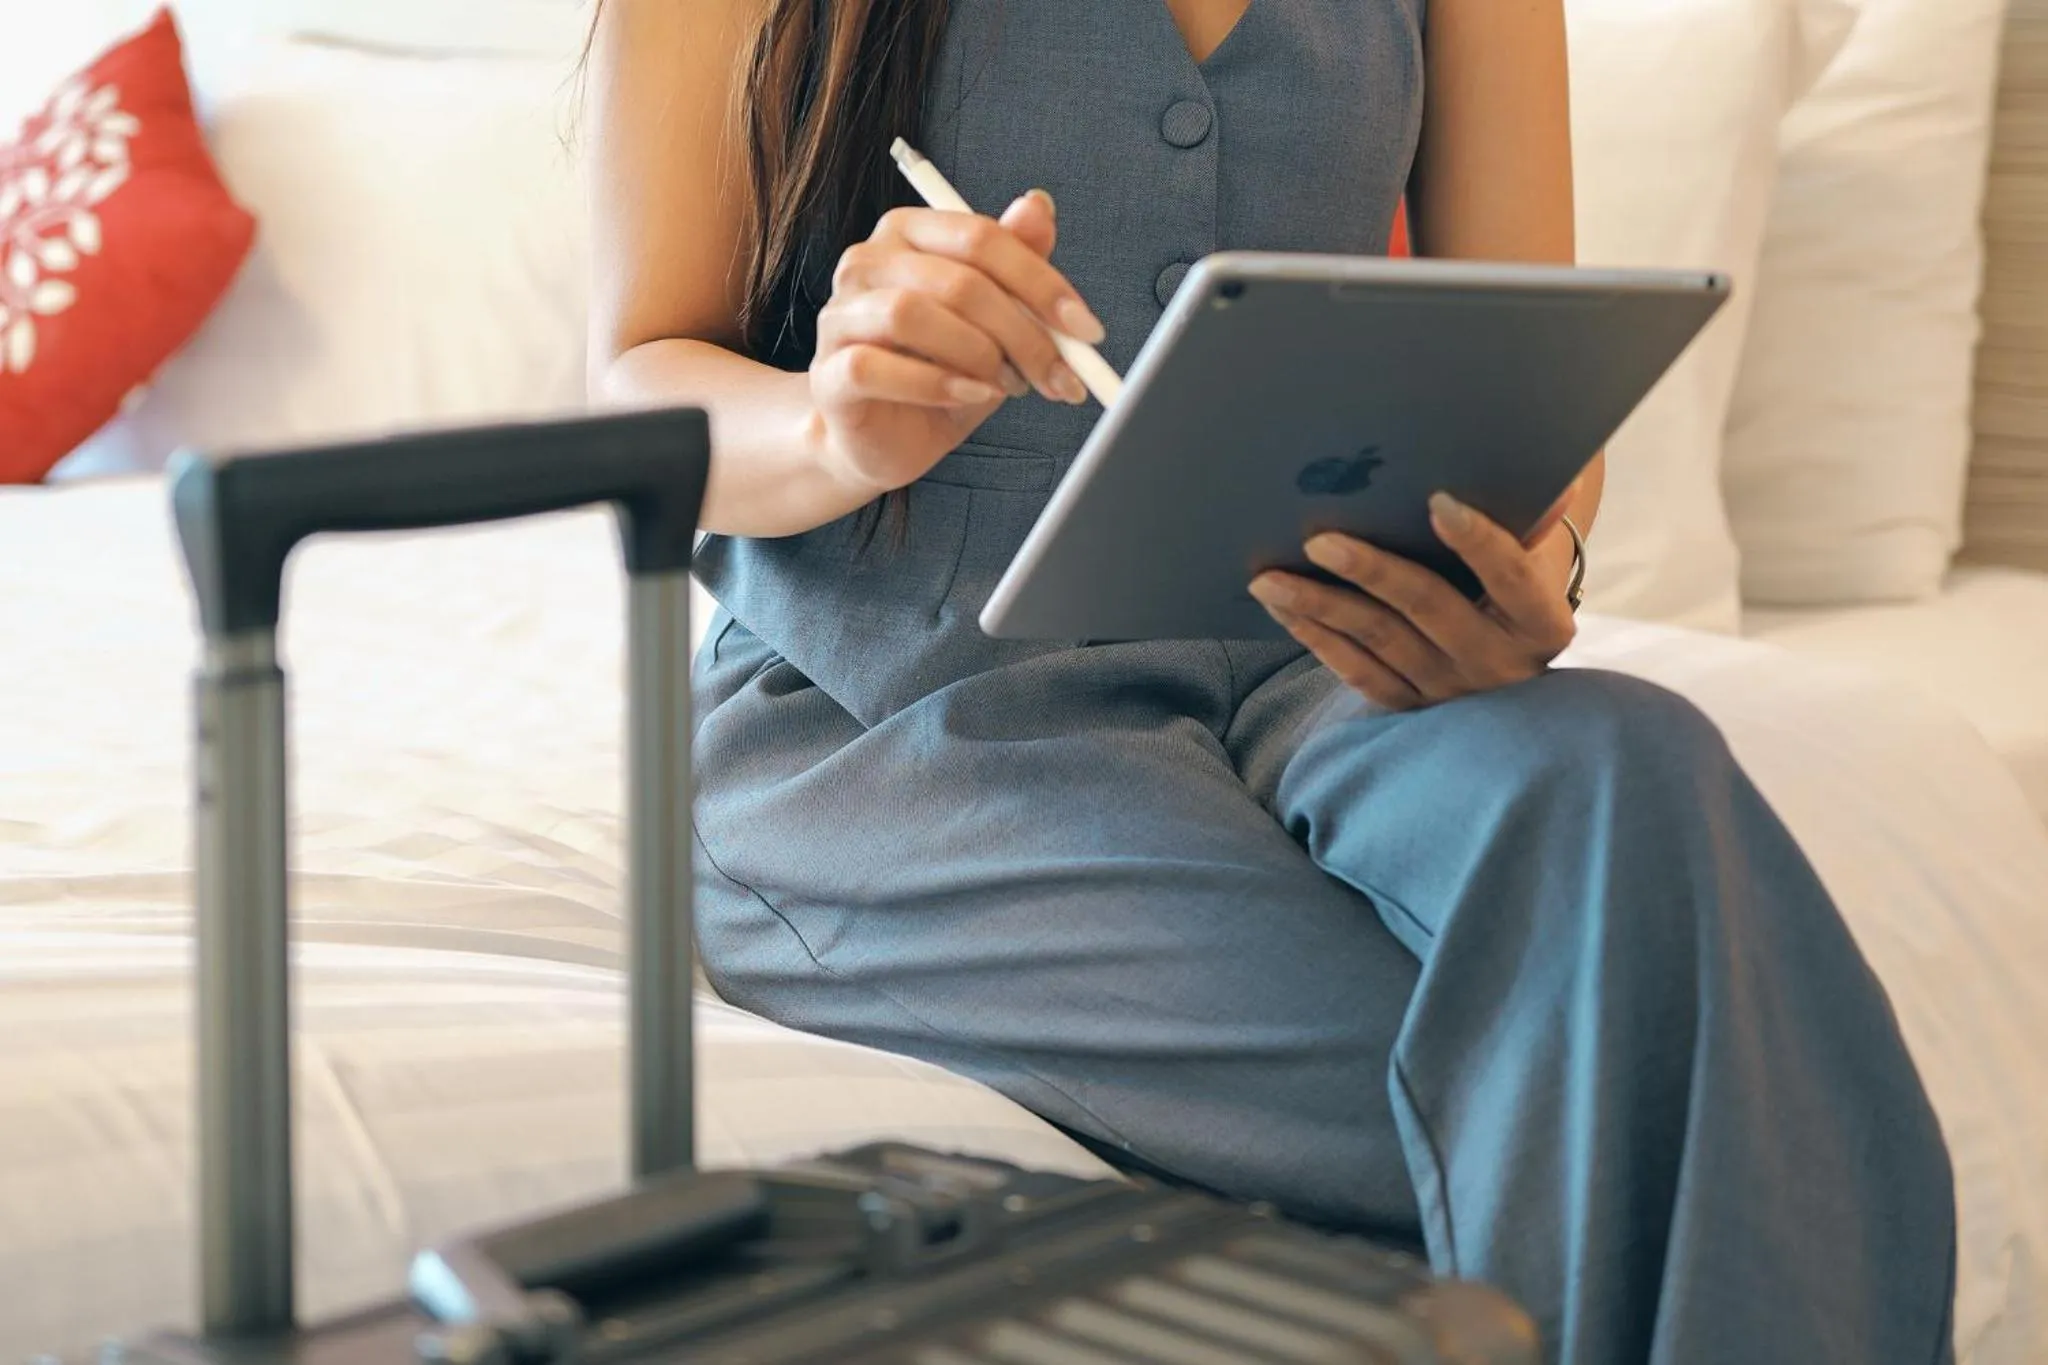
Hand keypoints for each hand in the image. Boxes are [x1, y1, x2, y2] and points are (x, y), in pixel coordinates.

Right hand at [809, 192, 1104, 496]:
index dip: (1042, 283)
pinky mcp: (829, 373)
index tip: (1086, 330)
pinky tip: (969, 397)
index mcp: (909, 234)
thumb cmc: (941, 373)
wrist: (886, 439)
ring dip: (977, 355)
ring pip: (911, 314)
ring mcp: (839, 316)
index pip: (981, 237)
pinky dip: (934, 384)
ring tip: (1005, 386)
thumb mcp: (994, 320)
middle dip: (1023, 333)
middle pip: (957, 279)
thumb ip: (1016, 265)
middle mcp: (866, 262)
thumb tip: (1038, 207)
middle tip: (1058, 375)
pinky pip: (874, 366)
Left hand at [1249, 490, 1580, 710]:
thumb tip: (1536, 466)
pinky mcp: (1414, 706)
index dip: (1478, 541)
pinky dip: (1319, 639)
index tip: (1438, 501)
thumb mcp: (1536, 551)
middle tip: (1318, 540)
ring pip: (1381, 642)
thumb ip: (1533, 513)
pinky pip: (1360, 674)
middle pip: (1430, 608)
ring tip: (1269, 578)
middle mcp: (1501, 664)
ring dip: (1321, 606)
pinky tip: (1285, 610)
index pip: (1513, 577)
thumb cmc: (1517, 578)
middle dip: (1370, 571)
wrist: (1511, 650)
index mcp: (1542, 622)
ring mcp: (1453, 691)